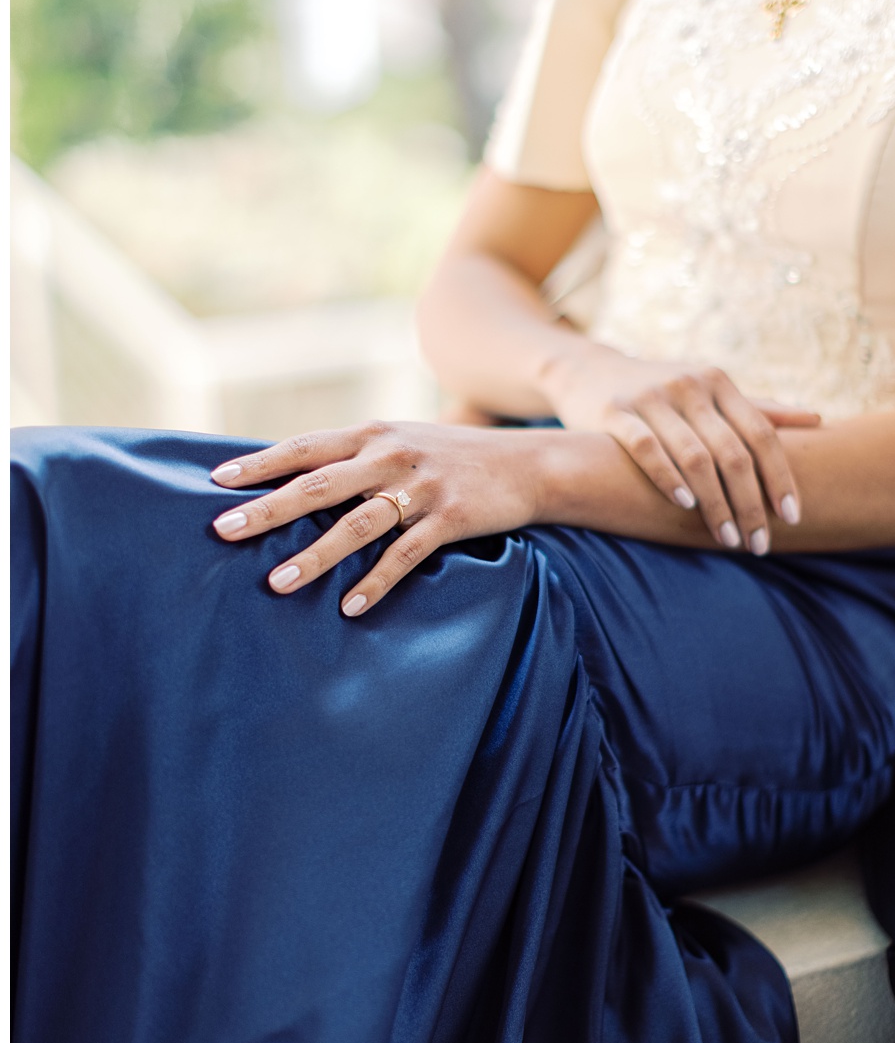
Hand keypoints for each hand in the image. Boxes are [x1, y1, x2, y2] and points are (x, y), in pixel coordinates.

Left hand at [208, 421, 545, 617]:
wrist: (528, 463)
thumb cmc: (453, 457)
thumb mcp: (402, 441)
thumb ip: (355, 456)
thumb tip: (295, 479)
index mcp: (372, 435)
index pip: (305, 448)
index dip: (260, 464)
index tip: (217, 483)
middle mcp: (391, 456)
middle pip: (319, 485)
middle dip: (269, 509)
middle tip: (224, 531)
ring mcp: (421, 487)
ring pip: (357, 524)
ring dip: (315, 555)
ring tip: (278, 582)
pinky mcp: (450, 516)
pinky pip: (406, 554)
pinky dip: (377, 581)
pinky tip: (351, 606)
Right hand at [540, 347, 818, 554]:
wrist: (587, 369)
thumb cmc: (664, 391)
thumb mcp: (712, 392)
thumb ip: (760, 409)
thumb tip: (817, 419)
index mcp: (719, 382)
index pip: (762, 434)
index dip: (781, 477)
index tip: (793, 517)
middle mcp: (690, 386)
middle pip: (733, 453)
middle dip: (750, 503)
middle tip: (759, 543)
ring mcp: (652, 397)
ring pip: (695, 457)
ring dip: (715, 503)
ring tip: (728, 538)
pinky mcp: (615, 412)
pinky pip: (647, 449)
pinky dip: (668, 479)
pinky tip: (685, 507)